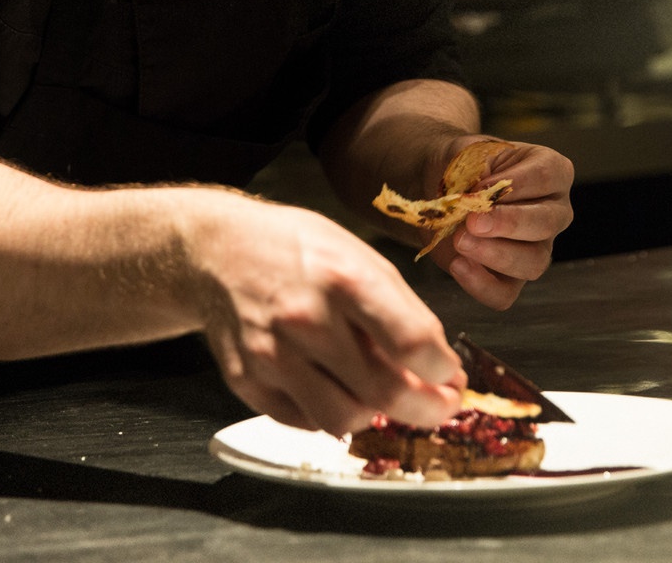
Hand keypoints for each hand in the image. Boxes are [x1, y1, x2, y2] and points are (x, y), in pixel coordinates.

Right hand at [184, 194, 465, 434]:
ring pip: (344, 420)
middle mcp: (305, 318)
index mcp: (343, 278)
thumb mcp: (359, 257)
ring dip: (376, 416)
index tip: (452, 376)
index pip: (412, 344)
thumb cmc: (297, 250)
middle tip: (439, 404)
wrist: (219, 251)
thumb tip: (438, 368)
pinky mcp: (246, 381)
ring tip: (383, 395)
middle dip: (427, 409)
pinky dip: (330, 415)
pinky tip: (337, 388)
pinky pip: (304, 422)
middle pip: (384, 392)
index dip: (444, 371)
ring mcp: (271, 354)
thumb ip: (400, 311)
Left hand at [429, 137, 573, 309]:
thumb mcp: (466, 153)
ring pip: (533, 262)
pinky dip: (481, 284)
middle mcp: (553, 211)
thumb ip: (474, 166)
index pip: (547, 177)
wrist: (437, 186)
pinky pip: (505, 293)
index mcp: (550, 171)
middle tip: (473, 221)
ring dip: (495, 255)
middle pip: (547, 223)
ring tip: (460, 241)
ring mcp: (537, 247)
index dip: (516, 184)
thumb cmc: (461, 165)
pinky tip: (458, 265)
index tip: (480, 186)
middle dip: (509, 223)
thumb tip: (480, 194)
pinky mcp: (511, 276)